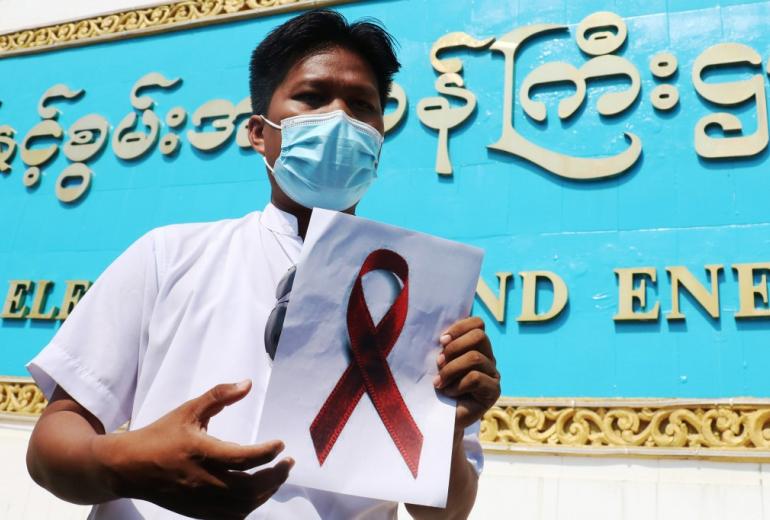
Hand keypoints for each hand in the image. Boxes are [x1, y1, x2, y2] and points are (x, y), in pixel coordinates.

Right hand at [93, 380, 291, 519]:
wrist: (126, 467)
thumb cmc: (159, 435)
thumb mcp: (188, 410)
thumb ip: (219, 395)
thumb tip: (247, 384)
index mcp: (200, 452)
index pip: (242, 458)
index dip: (267, 453)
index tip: (280, 444)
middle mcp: (201, 480)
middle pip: (248, 487)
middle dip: (274, 476)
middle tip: (287, 463)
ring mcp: (199, 500)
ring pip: (242, 506)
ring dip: (265, 493)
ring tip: (276, 476)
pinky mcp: (196, 512)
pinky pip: (230, 517)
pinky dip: (249, 507)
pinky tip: (257, 493)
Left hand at [434, 317, 500, 430]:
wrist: (440, 418)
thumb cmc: (437, 387)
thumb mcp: (439, 362)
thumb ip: (444, 347)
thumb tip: (443, 337)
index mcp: (476, 346)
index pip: (477, 324)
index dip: (459, 328)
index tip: (441, 340)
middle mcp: (488, 357)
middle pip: (479, 336)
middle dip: (454, 347)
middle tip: (439, 362)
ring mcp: (493, 374)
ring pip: (475, 357)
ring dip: (451, 369)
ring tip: (439, 382)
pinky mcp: (494, 391)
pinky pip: (475, 378)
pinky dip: (457, 385)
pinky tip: (449, 393)